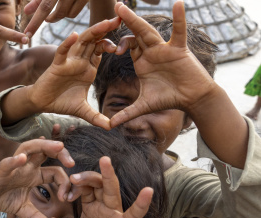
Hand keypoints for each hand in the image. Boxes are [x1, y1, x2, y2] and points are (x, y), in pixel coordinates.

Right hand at [0, 139, 73, 217]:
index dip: (64, 182)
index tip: (67, 197)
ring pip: (29, 148)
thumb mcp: (22, 210)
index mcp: (34, 174)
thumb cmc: (2, 198)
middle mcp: (26, 166)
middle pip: (46, 151)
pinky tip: (22, 159)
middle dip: (61, 153)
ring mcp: (13, 166)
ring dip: (44, 146)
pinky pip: (7, 163)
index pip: (55, 171)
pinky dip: (14, 161)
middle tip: (72, 162)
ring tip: (58, 146)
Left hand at [23, 0, 88, 36]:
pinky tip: (66, 6)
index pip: (45, 7)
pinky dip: (67, 13)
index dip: (35, 22)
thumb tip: (26, 11)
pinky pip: (73, 13)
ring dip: (58, 15)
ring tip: (55, 9)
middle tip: (46, 19)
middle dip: (50, 19)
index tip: (28, 33)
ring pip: (66, 14)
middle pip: (59, 13)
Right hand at [26, 18, 119, 129]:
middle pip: (94, 41)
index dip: (113, 43)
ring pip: (81, 42)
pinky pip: (62, 52)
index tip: (127, 40)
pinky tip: (74, 36)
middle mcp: (80, 61)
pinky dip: (67, 44)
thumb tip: (110, 128)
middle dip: (106, 30)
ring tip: (104, 23)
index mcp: (88, 68)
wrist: (42, 104)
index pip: (102, 50)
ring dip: (92, 32)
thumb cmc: (62, 102)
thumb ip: (96, 117)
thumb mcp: (83, 111)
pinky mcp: (56, 65)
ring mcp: (68, 61)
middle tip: (120, 19)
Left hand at [50, 157, 152, 217]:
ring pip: (112, 190)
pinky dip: (142, 203)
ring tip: (105, 161)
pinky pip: (135, 213)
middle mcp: (104, 205)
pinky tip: (147, 191)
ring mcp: (116, 213)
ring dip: (108, 175)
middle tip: (74, 176)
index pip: (83, 188)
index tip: (64, 195)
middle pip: (96, 183)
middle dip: (86, 176)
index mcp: (92, 205)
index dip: (73, 188)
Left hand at [110, 1, 215, 126]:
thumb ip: (126, 114)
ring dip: (136, 19)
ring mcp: (165, 48)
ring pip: (149, 31)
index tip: (106, 47)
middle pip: (135, 33)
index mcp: (142, 61)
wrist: (191, 99)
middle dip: (124, 20)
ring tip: (124, 7)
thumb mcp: (143, 106)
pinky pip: (179, 32)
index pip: (127, 46)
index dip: (117, 44)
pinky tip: (178, 4)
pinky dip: (179, 19)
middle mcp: (152, 52)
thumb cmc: (169, 99)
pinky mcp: (179, 49)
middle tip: (114, 6)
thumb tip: (110, 126)